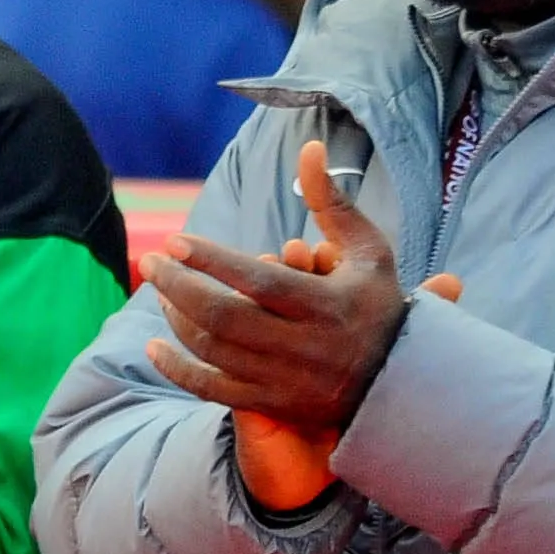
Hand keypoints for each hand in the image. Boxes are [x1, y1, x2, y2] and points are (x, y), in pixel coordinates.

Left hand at [148, 140, 458, 501]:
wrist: (401, 382)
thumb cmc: (379, 304)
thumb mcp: (369, 250)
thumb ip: (332, 202)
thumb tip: (309, 148)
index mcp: (327, 305)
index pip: (258, 281)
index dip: (211, 261)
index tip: (176, 241)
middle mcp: (304, 347)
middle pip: (223, 317)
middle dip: (177, 286)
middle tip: (152, 260)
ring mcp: (285, 380)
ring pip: (213, 350)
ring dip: (177, 317)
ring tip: (162, 290)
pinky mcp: (272, 405)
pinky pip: (211, 390)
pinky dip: (176, 369)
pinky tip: (155, 344)